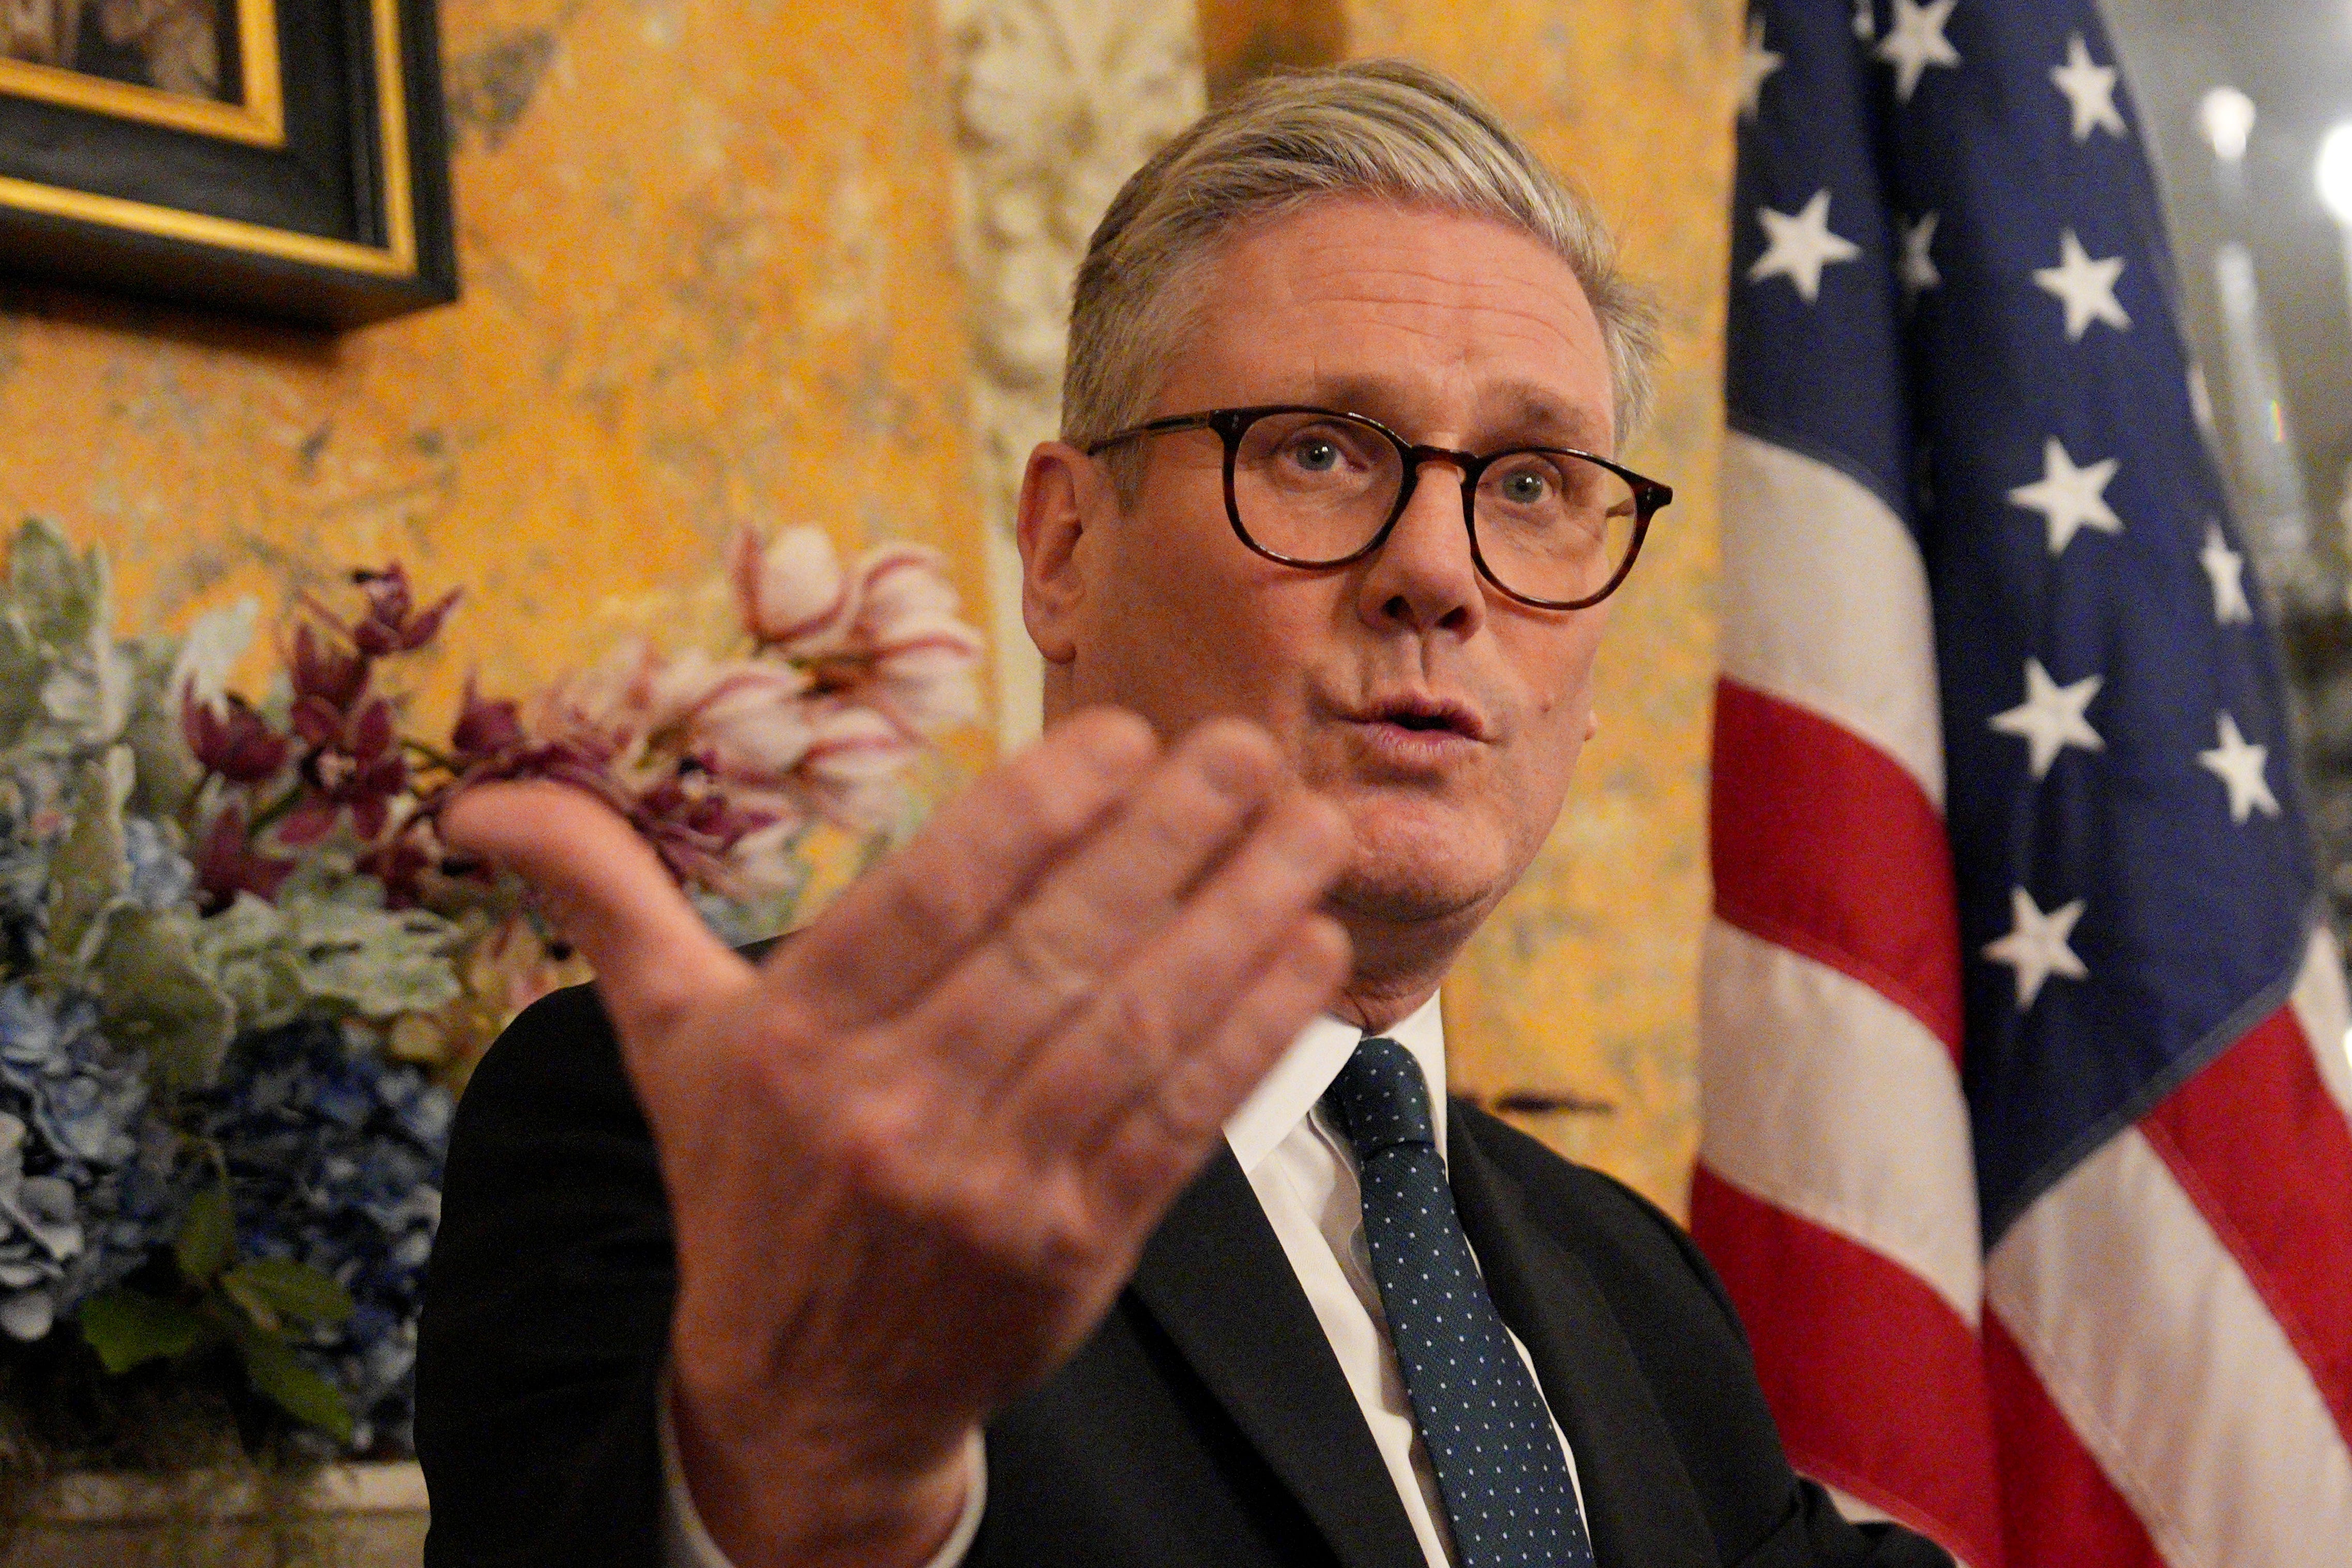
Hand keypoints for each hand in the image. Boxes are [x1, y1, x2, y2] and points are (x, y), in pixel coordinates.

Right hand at [442, 710, 1352, 1567]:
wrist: (801, 1401)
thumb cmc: (747, 1188)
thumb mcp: (668, 1046)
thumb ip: (607, 907)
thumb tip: (481, 799)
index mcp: (792, 1047)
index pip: (928, 902)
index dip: (1035, 810)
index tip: (1122, 736)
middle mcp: (890, 1114)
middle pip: (1051, 950)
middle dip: (1166, 840)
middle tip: (1247, 750)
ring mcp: (990, 1189)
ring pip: (1134, 1027)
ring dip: (1237, 920)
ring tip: (1309, 830)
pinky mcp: (1075, 1250)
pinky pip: (1177, 1122)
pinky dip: (1249, 1035)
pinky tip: (1305, 953)